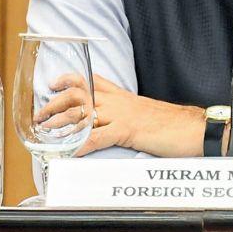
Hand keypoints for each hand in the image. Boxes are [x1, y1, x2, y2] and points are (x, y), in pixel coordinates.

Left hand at [36, 74, 205, 157]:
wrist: (192, 126)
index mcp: (122, 96)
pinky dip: (81, 144)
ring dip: (60, 122)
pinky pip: (97, 137)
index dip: (69, 79)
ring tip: (45, 131)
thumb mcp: (144, 113)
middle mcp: (118, 101)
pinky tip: (70, 151)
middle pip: (79, 94)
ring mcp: (121, 114)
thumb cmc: (172, 123)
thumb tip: (113, 123)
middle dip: (56, 103)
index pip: (92, 80)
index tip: (54, 84)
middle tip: (40, 114)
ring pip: (83, 113)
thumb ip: (127, 114)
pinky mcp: (127, 130)